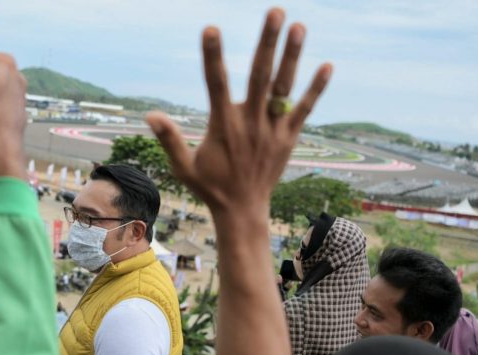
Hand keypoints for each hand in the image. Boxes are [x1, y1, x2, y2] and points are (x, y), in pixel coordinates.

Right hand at [147, 9, 331, 223]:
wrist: (243, 212)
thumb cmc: (210, 187)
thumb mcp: (183, 167)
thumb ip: (170, 139)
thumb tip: (151, 115)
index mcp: (223, 126)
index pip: (217, 84)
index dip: (213, 56)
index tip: (211, 29)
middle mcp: (251, 123)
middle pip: (260, 76)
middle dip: (267, 42)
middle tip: (275, 11)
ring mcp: (272, 130)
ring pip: (284, 88)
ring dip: (292, 56)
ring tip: (298, 26)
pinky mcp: (288, 138)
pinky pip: (303, 109)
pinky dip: (315, 89)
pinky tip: (327, 66)